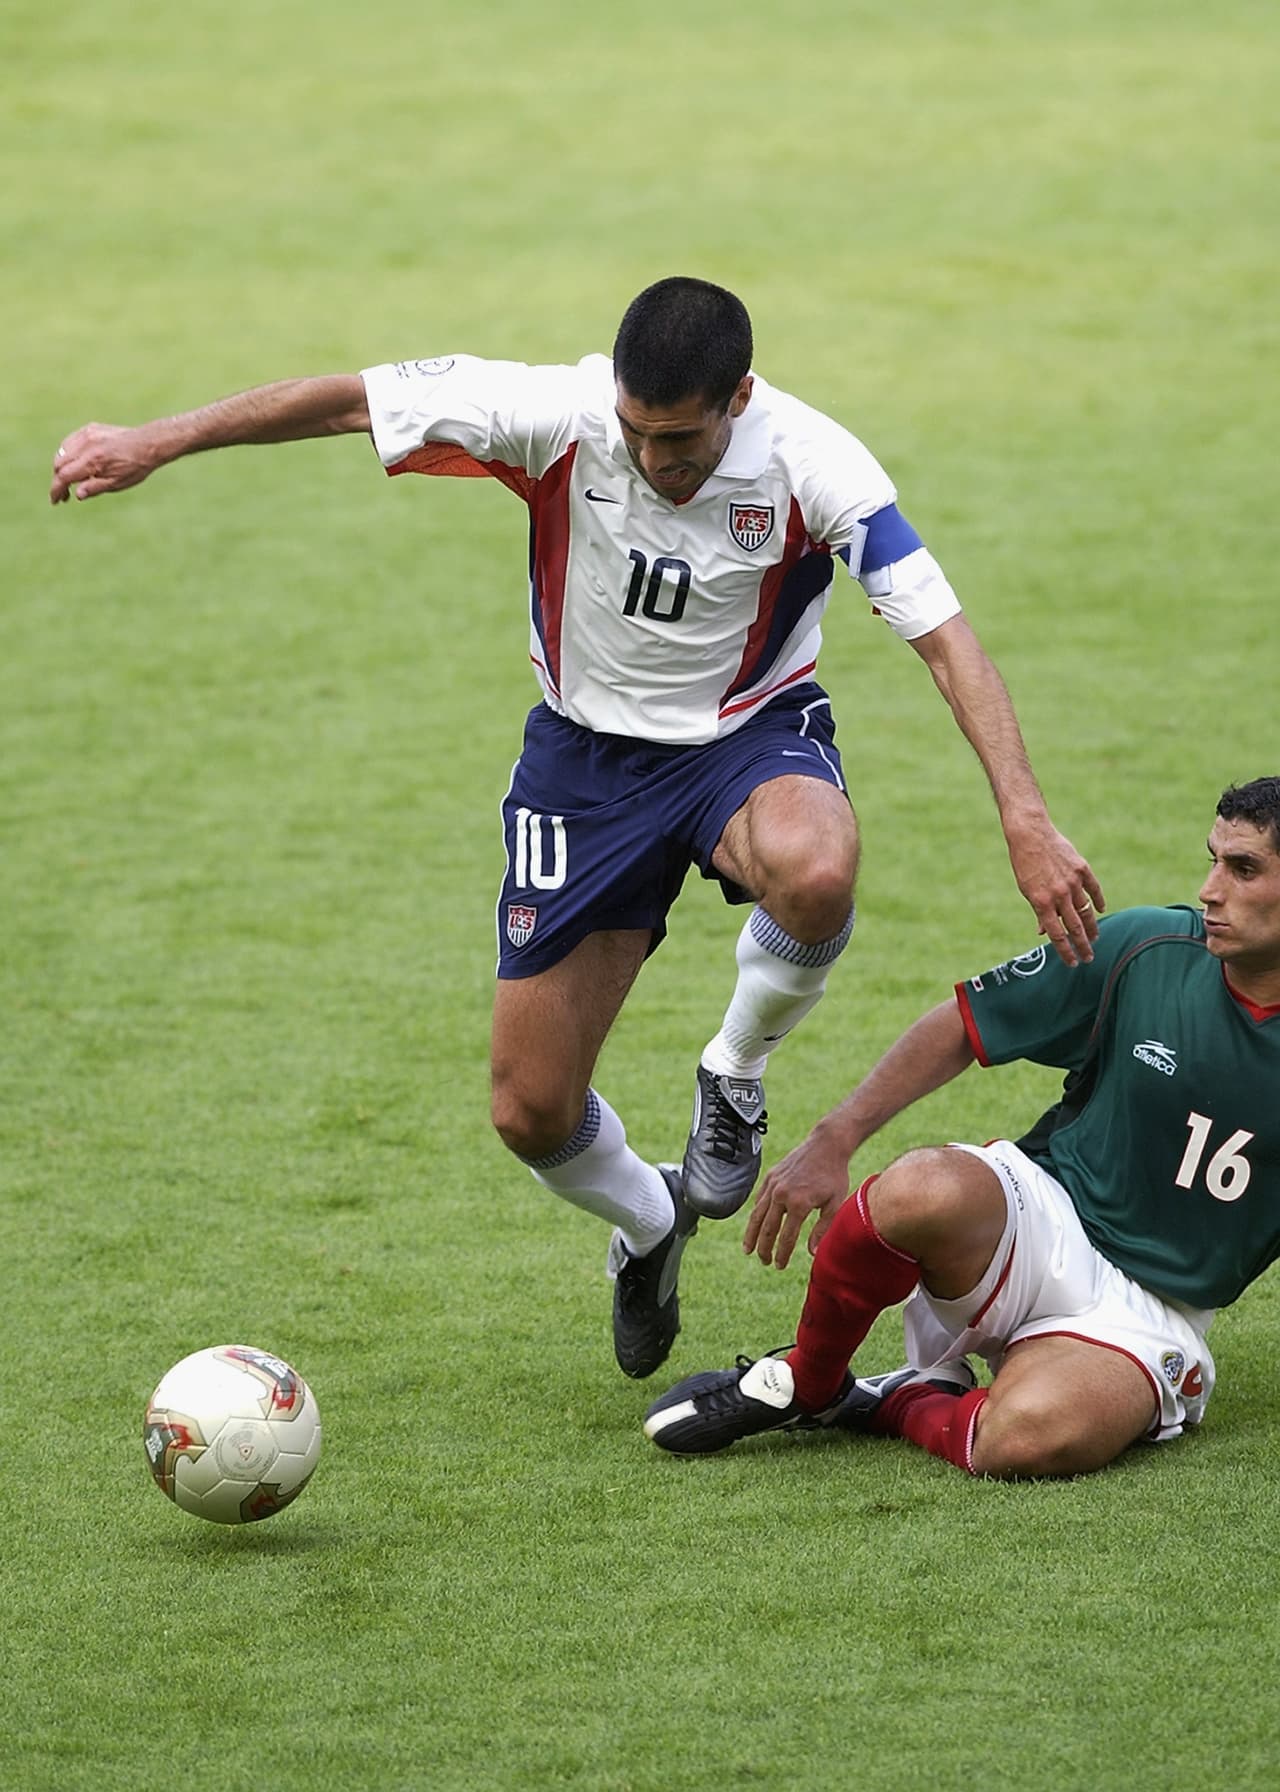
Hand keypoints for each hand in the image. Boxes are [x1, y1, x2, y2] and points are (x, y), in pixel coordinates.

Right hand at [51, 422, 161, 503]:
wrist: (147, 444)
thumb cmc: (135, 467)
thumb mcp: (117, 483)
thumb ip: (94, 488)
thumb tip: (77, 495)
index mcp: (92, 461)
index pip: (64, 476)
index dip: (56, 490)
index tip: (55, 501)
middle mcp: (86, 445)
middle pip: (59, 463)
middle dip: (58, 480)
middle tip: (64, 494)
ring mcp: (87, 434)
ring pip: (62, 451)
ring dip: (62, 467)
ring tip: (71, 480)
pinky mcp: (90, 428)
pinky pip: (70, 442)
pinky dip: (68, 453)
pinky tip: (76, 463)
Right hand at [743, 1131, 851, 1268]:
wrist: (826, 1144)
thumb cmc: (834, 1174)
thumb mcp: (835, 1203)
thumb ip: (822, 1229)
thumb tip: (811, 1252)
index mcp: (799, 1204)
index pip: (786, 1237)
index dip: (781, 1254)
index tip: (779, 1266)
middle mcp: (781, 1195)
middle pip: (767, 1229)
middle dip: (764, 1249)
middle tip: (765, 1262)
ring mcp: (773, 1184)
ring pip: (757, 1215)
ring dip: (751, 1235)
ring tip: (748, 1250)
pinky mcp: (770, 1176)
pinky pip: (759, 1199)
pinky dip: (756, 1214)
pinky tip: (755, 1225)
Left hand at [1006, 820, 1104, 966]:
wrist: (1031, 834)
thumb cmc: (1025, 864)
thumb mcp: (1027, 890)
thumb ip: (1039, 911)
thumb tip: (1043, 933)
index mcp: (1041, 902)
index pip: (1057, 935)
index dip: (1065, 952)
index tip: (1072, 963)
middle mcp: (1059, 894)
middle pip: (1075, 927)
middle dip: (1083, 946)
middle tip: (1089, 958)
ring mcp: (1073, 881)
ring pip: (1087, 911)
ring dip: (1092, 928)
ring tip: (1095, 939)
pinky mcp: (1082, 869)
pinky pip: (1094, 889)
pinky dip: (1098, 901)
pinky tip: (1101, 911)